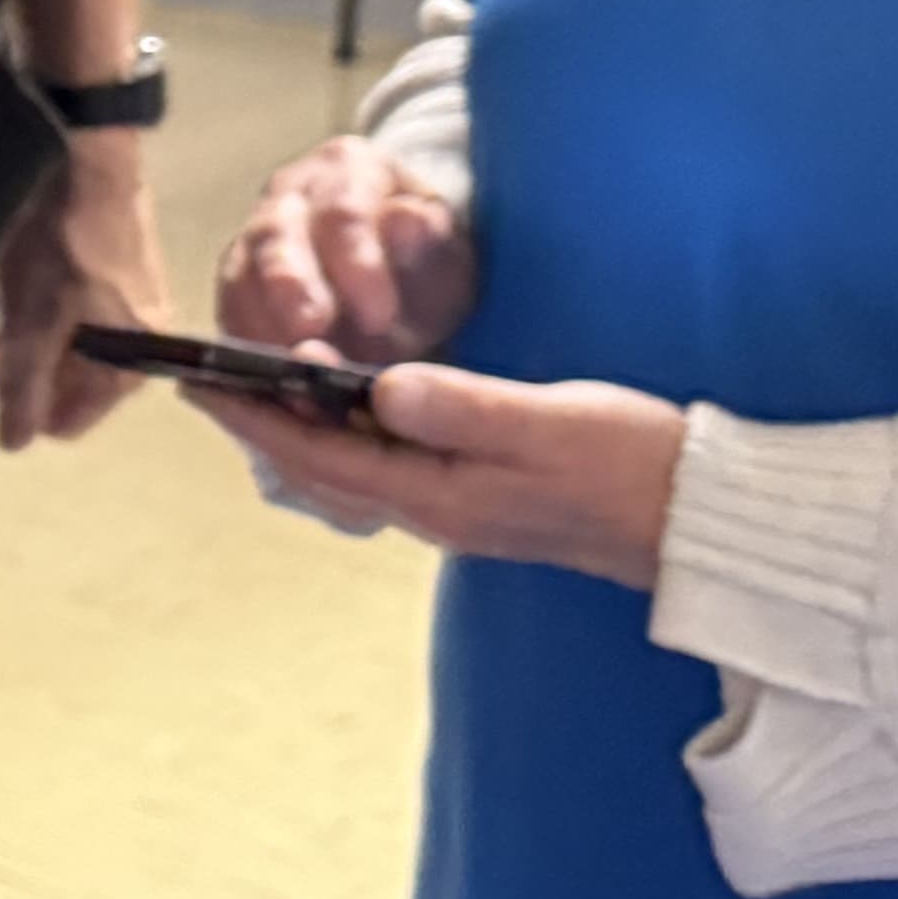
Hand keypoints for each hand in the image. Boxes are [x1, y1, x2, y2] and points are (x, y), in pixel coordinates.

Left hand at [0, 127, 167, 448]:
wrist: (82, 156)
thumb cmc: (60, 242)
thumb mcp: (30, 324)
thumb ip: (22, 390)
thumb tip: (15, 446)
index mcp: (128, 365)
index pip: (66, 422)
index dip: (22, 403)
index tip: (0, 360)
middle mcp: (136, 344)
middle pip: (60, 386)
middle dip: (19, 363)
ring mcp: (124, 309)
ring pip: (55, 348)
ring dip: (21, 331)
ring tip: (4, 292)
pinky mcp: (108, 277)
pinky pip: (61, 314)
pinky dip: (32, 303)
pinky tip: (15, 274)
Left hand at [193, 363, 688, 587]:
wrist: (699, 519)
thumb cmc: (631, 464)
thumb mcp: (545, 423)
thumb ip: (459, 405)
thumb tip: (379, 387)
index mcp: (439, 497)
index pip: (320, 454)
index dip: (255, 416)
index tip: (198, 383)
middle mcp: (437, 510)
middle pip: (325, 465)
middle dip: (263, 423)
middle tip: (206, 379)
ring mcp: (460, 507)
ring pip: (357, 467)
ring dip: (305, 428)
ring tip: (260, 386)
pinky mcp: (485, 495)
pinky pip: (395, 464)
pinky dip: (356, 433)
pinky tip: (353, 407)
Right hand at [217, 136, 474, 365]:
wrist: (400, 282)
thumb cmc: (424, 263)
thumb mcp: (444, 250)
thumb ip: (428, 238)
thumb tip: (407, 220)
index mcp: (347, 169)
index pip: (344, 210)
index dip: (356, 262)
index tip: (381, 315)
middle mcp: (289, 195)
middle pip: (275, 234)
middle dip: (290, 286)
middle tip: (310, 330)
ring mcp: (253, 238)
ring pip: (239, 273)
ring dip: (261, 323)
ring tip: (289, 367)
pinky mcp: (235, 286)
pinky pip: (226, 311)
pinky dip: (244, 344)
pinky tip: (266, 377)